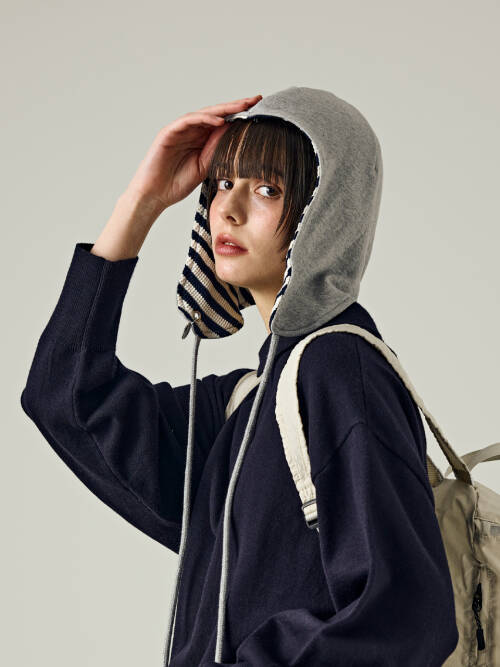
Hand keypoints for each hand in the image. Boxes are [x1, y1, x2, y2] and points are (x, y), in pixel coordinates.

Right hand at [124, 94, 262, 209]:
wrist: (154, 195)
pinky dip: (204, 119)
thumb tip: (234, 133)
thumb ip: (217, 150)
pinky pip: (188, 121)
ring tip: (242, 107)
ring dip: (224, 109)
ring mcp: (179, 130)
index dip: (240, 117)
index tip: (260, 112)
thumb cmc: (176, 183)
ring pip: (204, 114)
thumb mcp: (205, 167)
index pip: (223, 124)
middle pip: (216, 114)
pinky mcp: (168, 132)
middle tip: (256, 100)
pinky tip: (219, 120)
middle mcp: (191, 131)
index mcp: (200, 140)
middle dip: (236, 107)